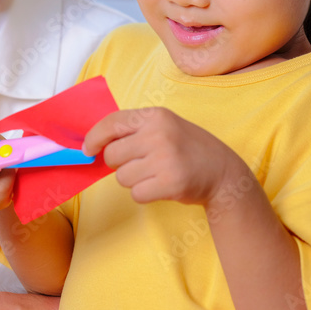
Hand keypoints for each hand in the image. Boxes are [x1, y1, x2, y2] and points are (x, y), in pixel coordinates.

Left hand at [83, 108, 249, 206]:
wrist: (222, 171)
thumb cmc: (186, 148)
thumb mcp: (164, 126)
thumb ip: (133, 130)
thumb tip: (93, 145)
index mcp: (155, 116)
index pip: (111, 123)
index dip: (94, 138)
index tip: (87, 150)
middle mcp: (159, 134)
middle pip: (112, 154)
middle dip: (118, 163)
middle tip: (139, 164)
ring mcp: (165, 158)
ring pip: (122, 176)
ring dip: (134, 180)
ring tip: (155, 174)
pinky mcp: (170, 183)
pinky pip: (136, 193)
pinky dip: (144, 193)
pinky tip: (161, 186)